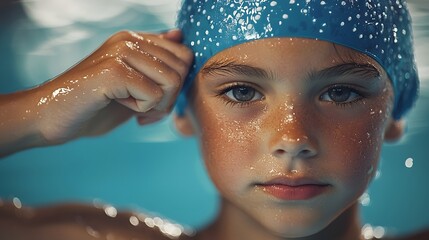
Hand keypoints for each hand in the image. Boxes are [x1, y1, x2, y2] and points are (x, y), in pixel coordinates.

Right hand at [29, 29, 192, 144]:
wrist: (50, 117)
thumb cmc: (93, 105)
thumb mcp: (134, 86)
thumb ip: (157, 65)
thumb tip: (180, 35)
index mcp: (135, 40)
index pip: (184, 54)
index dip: (177, 84)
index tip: (155, 103)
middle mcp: (129, 40)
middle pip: (183, 68)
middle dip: (171, 98)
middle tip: (148, 111)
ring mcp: (120, 52)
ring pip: (172, 81)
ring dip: (158, 106)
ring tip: (136, 111)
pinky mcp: (113, 71)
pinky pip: (154, 95)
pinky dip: (142, 110)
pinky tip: (121, 106)